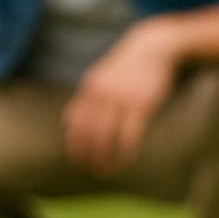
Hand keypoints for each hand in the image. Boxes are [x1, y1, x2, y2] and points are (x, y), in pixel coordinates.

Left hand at [63, 22, 179, 175]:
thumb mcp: (98, 77)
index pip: (75, 123)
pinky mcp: (141, 104)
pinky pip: (130, 133)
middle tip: (91, 170)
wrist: (153, 47)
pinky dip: (126, 150)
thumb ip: (82, 99)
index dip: (74, 144)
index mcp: (89, 89)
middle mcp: (101, 95)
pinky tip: (126, 161)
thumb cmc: (125, 66)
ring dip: (105, 157)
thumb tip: (65, 119)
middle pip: (89, 132)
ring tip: (107, 171)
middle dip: (88, 155)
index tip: (76, 161)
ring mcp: (121, 99)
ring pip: (107, 136)